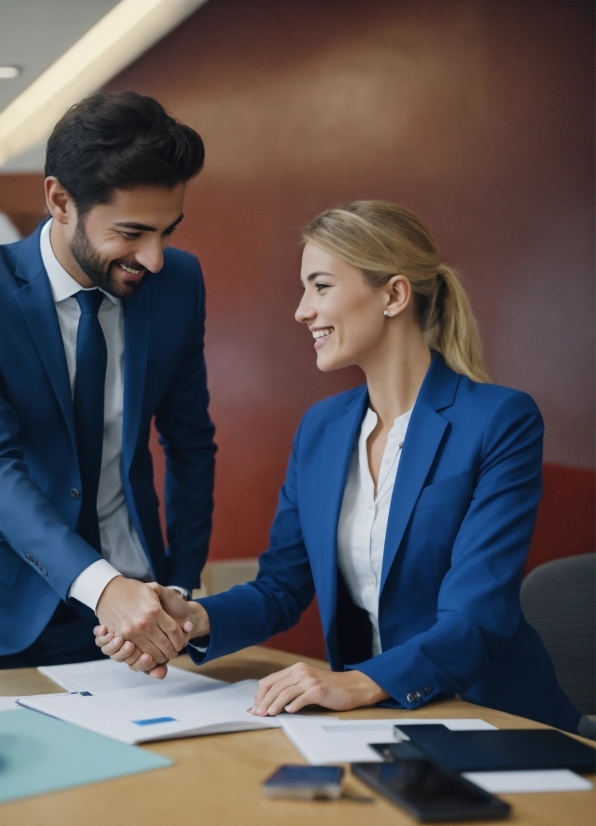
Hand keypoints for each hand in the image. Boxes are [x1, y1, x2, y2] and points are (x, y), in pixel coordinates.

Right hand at [96, 578, 188, 665]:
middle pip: (165, 645)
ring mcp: (132, 632)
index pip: (174, 632)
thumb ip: (169, 600)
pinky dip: (146, 658)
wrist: (109, 590)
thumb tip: (183, 618)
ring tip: (164, 656)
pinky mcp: (122, 638)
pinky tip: (150, 657)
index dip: (180, 640)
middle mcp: (144, 623)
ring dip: (161, 658)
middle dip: (172, 652)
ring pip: (152, 653)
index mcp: (154, 611)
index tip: (181, 643)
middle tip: (174, 652)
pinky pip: (137, 654)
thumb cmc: (133, 590)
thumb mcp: (153, 589)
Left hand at [249, 662, 388, 715]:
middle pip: (276, 686)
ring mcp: (310, 680)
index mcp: (295, 669)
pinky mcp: (318, 690)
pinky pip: (302, 698)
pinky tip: (288, 712)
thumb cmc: (328, 687)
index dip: (261, 694)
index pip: (271, 680)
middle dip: (264, 701)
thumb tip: (270, 703)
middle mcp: (301, 672)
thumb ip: (291, 688)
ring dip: (275, 704)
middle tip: (257, 713)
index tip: (255, 706)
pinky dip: (294, 705)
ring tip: (269, 714)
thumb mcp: (307, 682)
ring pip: (286, 692)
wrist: (351, 686)